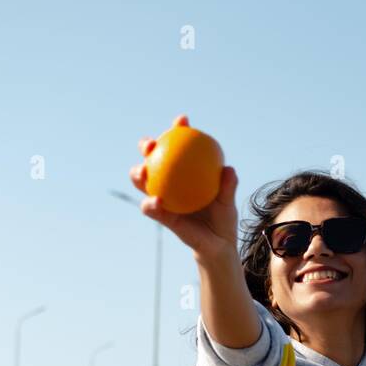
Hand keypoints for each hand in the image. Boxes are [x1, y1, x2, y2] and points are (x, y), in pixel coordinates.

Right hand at [129, 114, 238, 262]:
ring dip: (138, 173)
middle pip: (152, 158)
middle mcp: (170, 182)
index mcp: (186, 172)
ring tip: (143, 170)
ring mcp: (163, 198)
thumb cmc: (223, 219)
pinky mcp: (162, 217)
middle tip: (151, 144)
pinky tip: (155, 200)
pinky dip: (151, 204)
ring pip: (143, 181)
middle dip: (147, 146)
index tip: (182, 120)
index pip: (180, 147)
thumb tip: (228, 169)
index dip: (178, 130)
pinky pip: (152, 208)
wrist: (217, 245)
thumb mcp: (228, 202)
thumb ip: (227, 186)